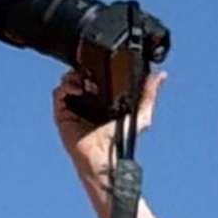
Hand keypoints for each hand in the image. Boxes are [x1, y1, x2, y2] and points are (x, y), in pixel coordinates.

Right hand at [52, 63, 161, 201]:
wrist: (105, 157)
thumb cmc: (121, 140)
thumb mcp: (141, 114)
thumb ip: (149, 95)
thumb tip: (160, 76)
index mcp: (102, 100)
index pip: (95, 76)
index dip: (96, 67)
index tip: (102, 61)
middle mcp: (86, 102)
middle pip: (79, 76)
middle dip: (82, 69)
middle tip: (91, 68)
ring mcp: (73, 108)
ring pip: (67, 82)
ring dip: (73, 76)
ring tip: (83, 79)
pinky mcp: (62, 114)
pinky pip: (58, 94)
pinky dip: (65, 87)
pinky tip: (77, 88)